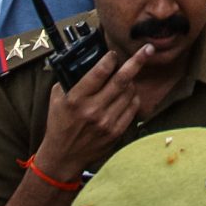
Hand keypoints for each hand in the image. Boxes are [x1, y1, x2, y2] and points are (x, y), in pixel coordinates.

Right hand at [33, 45, 152, 179]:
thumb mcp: (58, 98)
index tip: (114, 54)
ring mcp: (106, 122)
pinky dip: (132, 98)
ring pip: (130, 92)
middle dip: (137, 61)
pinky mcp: (116, 132)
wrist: (63, 156)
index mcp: (76, 99)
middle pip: (121, 80)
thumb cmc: (60, 124)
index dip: (111, 59)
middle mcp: (93, 110)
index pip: (99, 72)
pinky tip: (126, 95)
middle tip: (148, 49)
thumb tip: (89, 60)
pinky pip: (133, 108)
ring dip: (131, 82)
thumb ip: (72, 79)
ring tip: (125, 80)